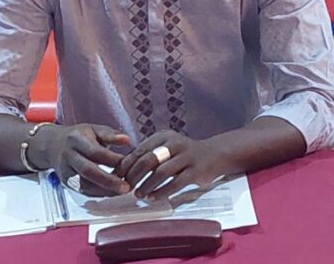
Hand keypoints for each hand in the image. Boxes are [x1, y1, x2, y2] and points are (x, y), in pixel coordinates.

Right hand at [31, 124, 130, 194]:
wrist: (52, 146)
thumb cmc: (78, 137)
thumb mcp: (94, 129)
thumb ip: (110, 135)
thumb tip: (127, 140)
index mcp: (77, 140)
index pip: (95, 152)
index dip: (112, 159)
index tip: (129, 163)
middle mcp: (69, 157)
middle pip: (88, 171)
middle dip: (108, 181)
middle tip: (126, 186)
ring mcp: (66, 171)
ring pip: (83, 185)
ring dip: (104, 190)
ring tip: (122, 191)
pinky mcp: (66, 182)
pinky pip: (81, 191)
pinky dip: (97, 193)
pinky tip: (111, 192)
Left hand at [114, 130, 235, 201]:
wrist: (215, 154)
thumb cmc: (184, 154)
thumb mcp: (167, 147)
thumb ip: (148, 155)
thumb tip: (121, 171)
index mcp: (165, 136)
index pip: (139, 151)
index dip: (126, 166)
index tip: (118, 178)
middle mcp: (176, 143)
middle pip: (148, 160)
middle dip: (134, 176)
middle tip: (127, 187)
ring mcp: (187, 156)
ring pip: (161, 172)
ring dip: (146, 186)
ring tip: (138, 194)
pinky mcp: (196, 170)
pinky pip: (175, 183)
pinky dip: (161, 192)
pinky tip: (153, 197)